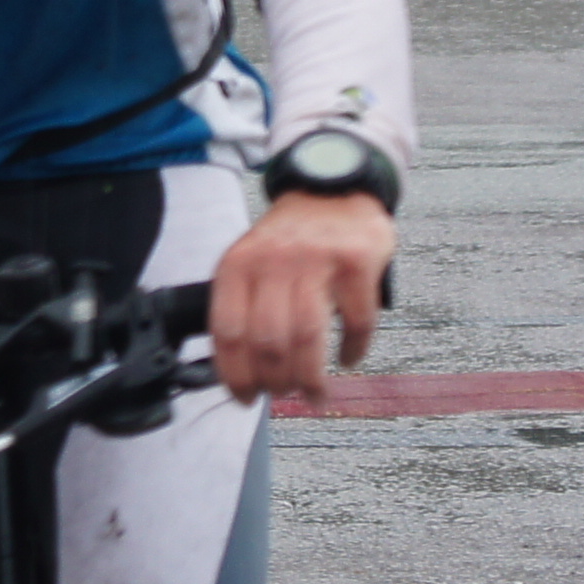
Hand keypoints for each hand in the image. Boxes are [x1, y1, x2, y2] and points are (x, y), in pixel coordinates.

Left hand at [205, 188, 391, 405]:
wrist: (333, 186)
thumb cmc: (290, 239)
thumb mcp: (251, 260)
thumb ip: (242, 305)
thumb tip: (239, 372)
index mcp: (238, 265)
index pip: (228, 332)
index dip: (235, 374)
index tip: (245, 397)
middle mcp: (273, 261)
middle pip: (268, 341)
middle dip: (276, 381)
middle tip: (285, 394)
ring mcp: (316, 260)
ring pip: (307, 337)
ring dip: (311, 378)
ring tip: (315, 393)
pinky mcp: (355, 262)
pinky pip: (355, 321)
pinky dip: (353, 350)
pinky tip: (348, 358)